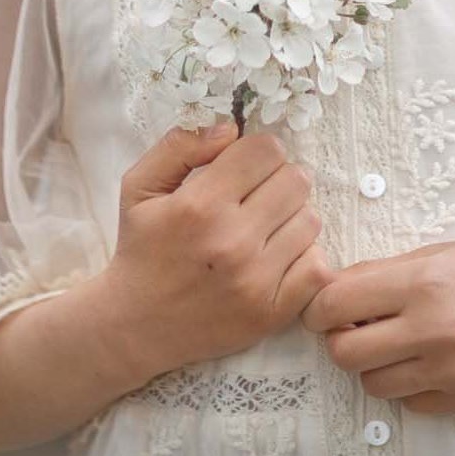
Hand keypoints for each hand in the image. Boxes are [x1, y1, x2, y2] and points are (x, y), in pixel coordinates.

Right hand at [105, 122, 335, 373]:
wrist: (136, 326)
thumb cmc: (141, 249)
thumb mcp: (140, 186)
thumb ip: (180, 146)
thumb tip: (230, 129)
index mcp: (200, 205)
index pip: (267, 150)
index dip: (257, 152)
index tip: (244, 167)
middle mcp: (232, 242)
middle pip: (296, 180)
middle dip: (278, 180)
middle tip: (256, 197)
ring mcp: (256, 281)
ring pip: (310, 220)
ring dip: (291, 218)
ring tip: (264, 228)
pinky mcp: (272, 313)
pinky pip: (318, 267)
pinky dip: (304, 258)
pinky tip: (277, 257)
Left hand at [300, 239, 454, 414]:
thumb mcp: (441, 252)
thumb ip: (384, 272)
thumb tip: (332, 289)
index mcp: (421, 282)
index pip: (336, 304)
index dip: (319, 308)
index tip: (324, 308)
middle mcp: (432, 330)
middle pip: (344, 353)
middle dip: (340, 340)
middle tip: (356, 329)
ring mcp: (449, 371)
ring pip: (373, 385)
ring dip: (374, 365)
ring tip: (396, 344)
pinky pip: (410, 404)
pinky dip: (409, 386)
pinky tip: (427, 361)